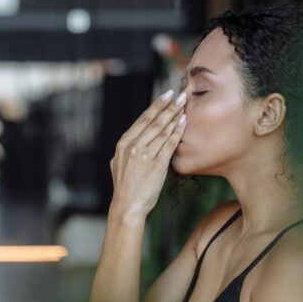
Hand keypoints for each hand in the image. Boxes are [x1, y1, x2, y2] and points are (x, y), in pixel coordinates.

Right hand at [109, 89, 186, 220]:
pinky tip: (183, 122)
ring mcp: (144, 155)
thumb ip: (126, 150)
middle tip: (180, 94)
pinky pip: (169, 144)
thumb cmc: (125, 187)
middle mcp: (133, 146)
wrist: (127, 206)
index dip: (156, 106)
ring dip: (174, 115)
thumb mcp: (118, 164)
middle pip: (154, 121)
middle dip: (169, 106)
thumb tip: (133, 139)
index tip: (167, 95)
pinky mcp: (156, 165)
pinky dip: (177, 131)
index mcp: (123, 144)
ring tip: (184, 105)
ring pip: (162, 130)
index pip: (143, 120)